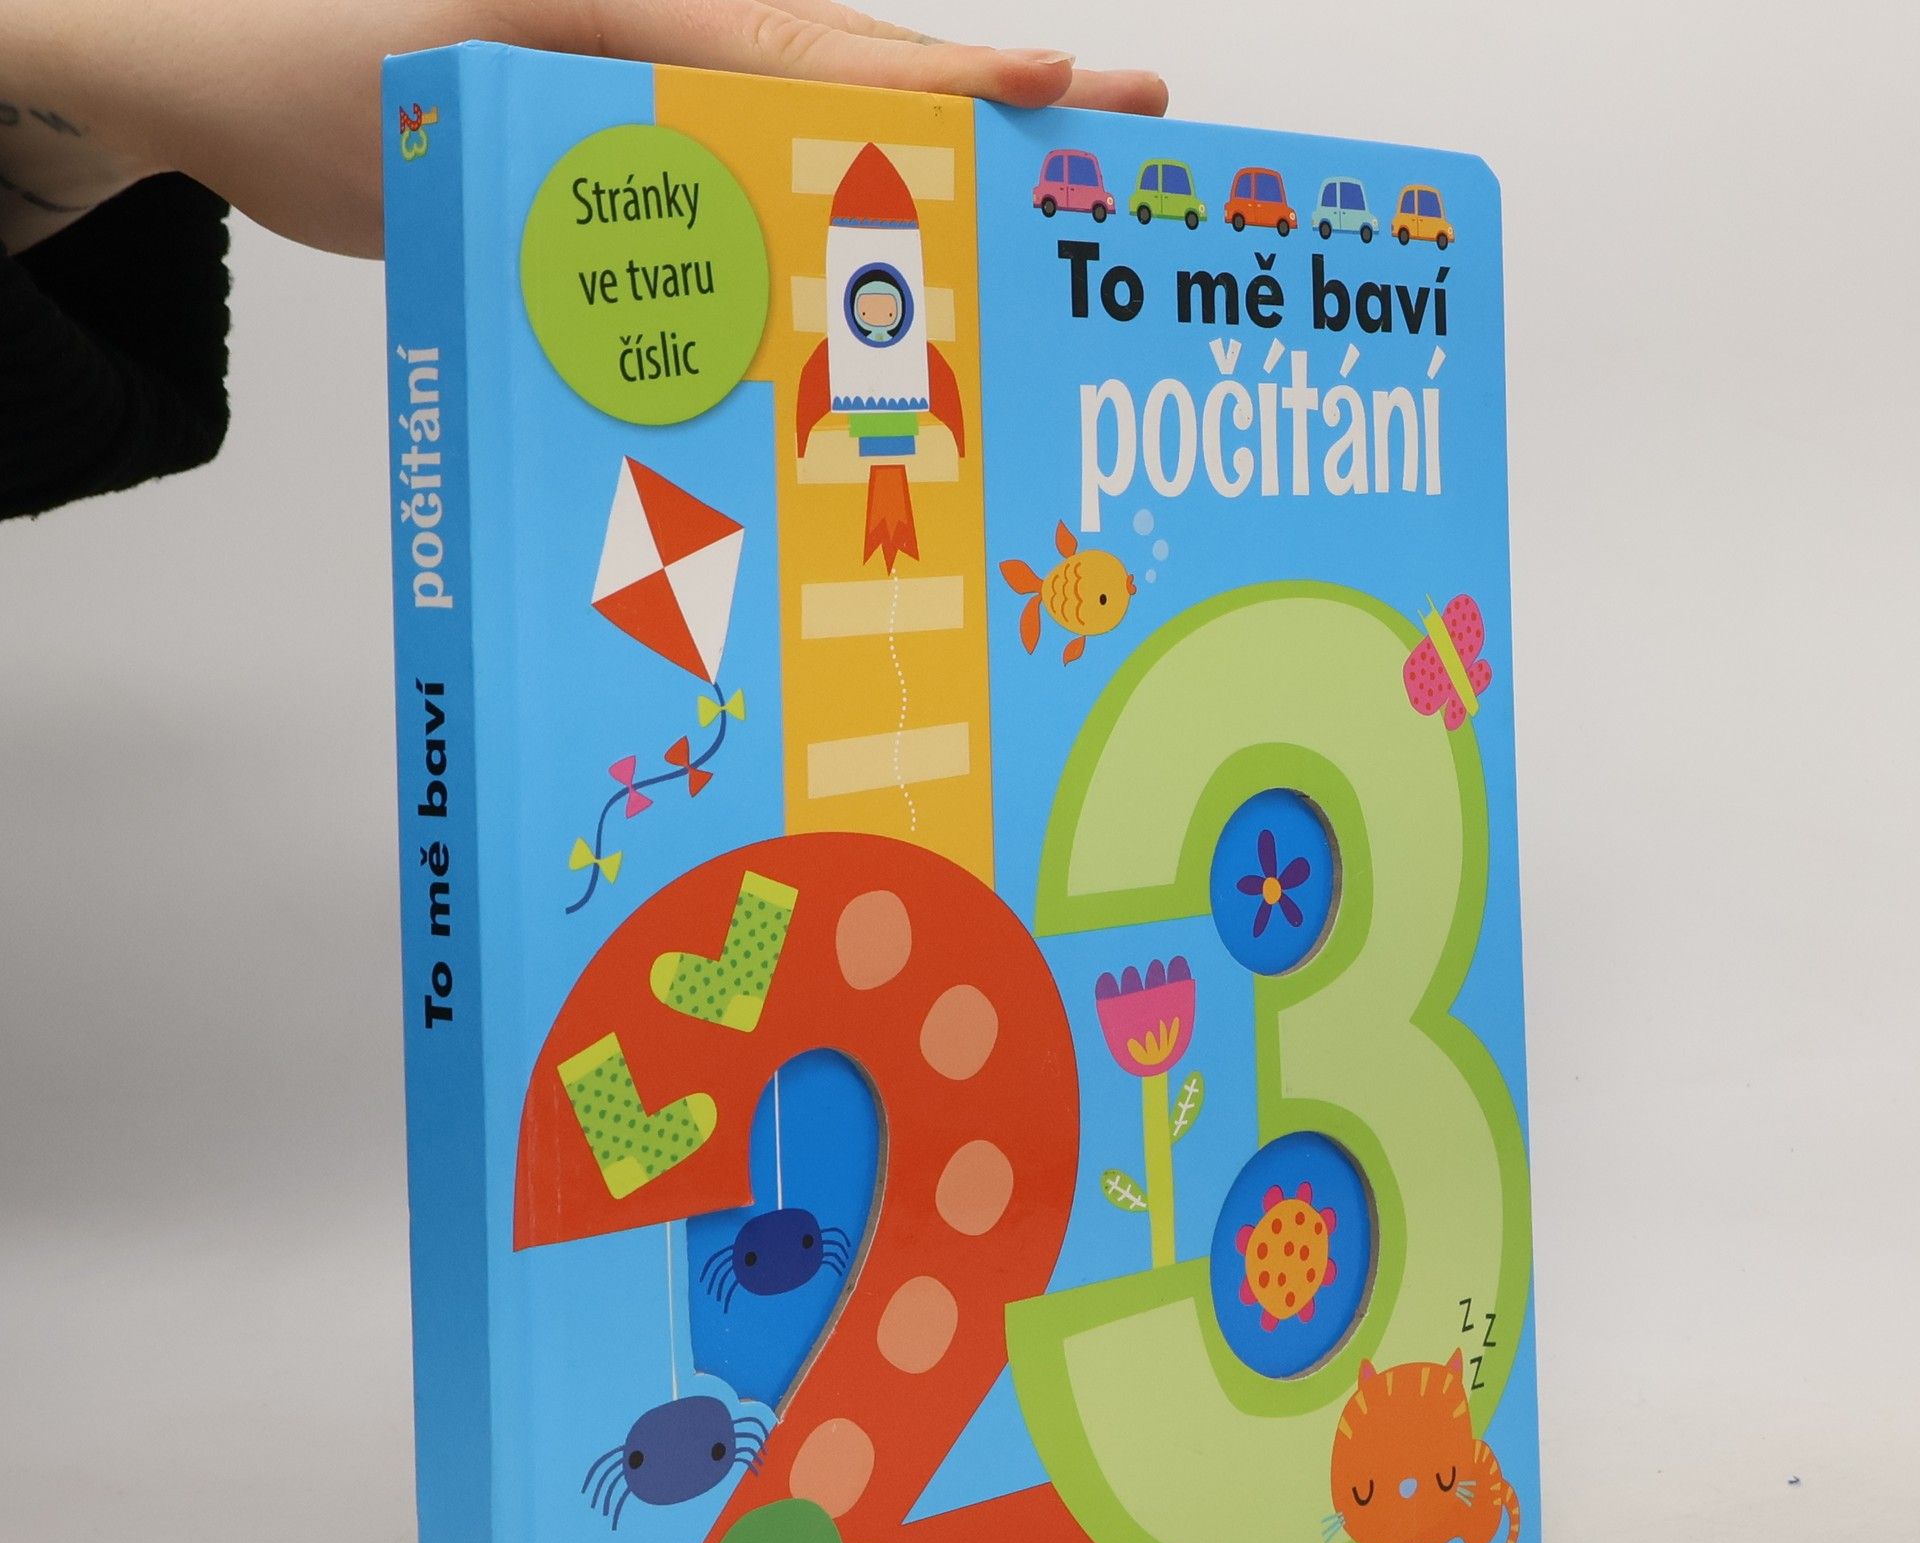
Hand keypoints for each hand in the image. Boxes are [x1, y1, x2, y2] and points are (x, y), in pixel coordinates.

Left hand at [0, 0, 1166, 256]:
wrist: (210, 80)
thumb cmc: (303, 40)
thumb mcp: (481, 42)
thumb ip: (624, 65)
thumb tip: (758, 108)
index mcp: (651, 13)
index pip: (828, 46)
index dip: (949, 76)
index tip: (1060, 91)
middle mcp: (665, 58)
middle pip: (856, 78)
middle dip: (986, 103)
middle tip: (1111, 115)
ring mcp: (644, 121)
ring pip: (810, 152)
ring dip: (915, 192)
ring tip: (1027, 216)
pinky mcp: (612, 187)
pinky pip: (731, 220)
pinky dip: (797, 266)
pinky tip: (854, 311)